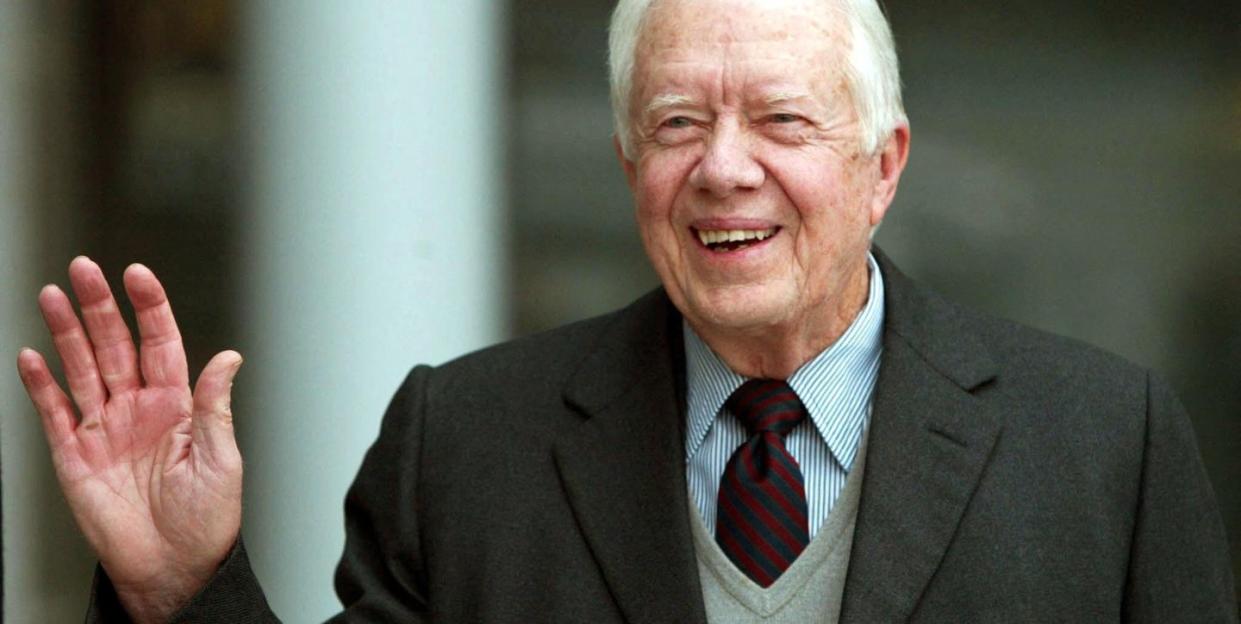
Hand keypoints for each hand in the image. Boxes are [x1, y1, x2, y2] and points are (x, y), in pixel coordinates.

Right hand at [16, 257, 243, 622]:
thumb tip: (228, 357)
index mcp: (177, 406)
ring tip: (53, 295)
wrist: (173, 568)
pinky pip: (55, 413)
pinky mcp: (76, 457)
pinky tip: (33, 356)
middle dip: (99, 307)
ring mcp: (104, 429)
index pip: (161, 343)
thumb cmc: (207, 520)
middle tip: (83, 269)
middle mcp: (138, 410)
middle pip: (115, 346)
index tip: (138, 275)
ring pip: (82, 368)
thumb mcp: (221, 459)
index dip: (149, 308)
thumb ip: (214, 406)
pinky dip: (42, 385)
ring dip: (66, 333)